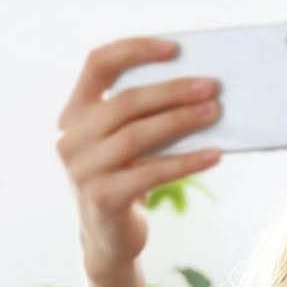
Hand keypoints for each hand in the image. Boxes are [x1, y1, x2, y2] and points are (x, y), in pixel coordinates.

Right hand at [57, 35, 224, 277]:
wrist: (110, 238)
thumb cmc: (128, 178)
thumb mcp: (129, 143)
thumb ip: (144, 116)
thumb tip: (199, 89)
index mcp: (74, 112)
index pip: (98, 64)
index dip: (135, 50)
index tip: (175, 48)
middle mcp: (70, 137)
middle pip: (125, 102)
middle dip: (172, 91)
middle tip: (211, 86)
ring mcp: (82, 169)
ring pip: (137, 135)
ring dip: (181, 121)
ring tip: (215, 113)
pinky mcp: (101, 198)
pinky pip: (151, 173)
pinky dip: (186, 162)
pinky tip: (215, 155)